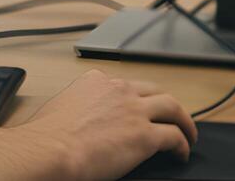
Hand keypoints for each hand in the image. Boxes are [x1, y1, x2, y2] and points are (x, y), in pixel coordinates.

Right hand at [9, 69, 197, 180]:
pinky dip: (182, 145)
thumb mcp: (61, 107)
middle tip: (173, 116)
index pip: (125, 85)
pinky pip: (174, 137)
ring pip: (173, 108)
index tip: (139, 108)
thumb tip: (80, 120)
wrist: (50, 149)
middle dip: (167, 104)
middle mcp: (118, 90)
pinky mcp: (145, 135)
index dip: (136, 98)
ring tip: (188, 134)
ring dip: (184, 121)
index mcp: (96, 81)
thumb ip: (78, 106)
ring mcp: (134, 111)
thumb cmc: (46, 136)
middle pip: (155, 91)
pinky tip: (181, 154)